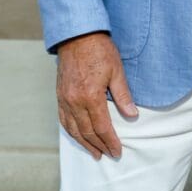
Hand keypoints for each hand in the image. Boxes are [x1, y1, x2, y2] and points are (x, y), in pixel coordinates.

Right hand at [56, 32, 137, 159]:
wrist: (77, 35)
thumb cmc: (100, 50)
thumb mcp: (117, 70)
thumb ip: (123, 95)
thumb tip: (132, 115)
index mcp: (90, 96)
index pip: (102, 127)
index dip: (110, 141)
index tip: (118, 151)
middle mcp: (74, 101)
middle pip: (87, 132)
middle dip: (99, 146)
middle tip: (109, 155)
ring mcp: (64, 99)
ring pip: (73, 129)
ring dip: (84, 143)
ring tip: (95, 153)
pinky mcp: (59, 95)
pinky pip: (63, 120)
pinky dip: (71, 131)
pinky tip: (78, 136)